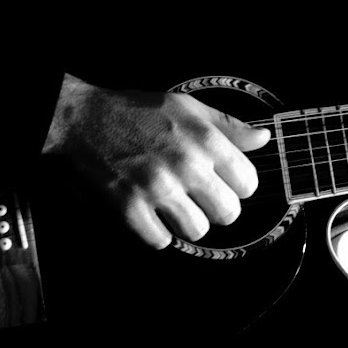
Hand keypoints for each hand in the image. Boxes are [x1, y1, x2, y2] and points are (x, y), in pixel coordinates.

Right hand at [43, 73, 270, 247]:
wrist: (86, 119)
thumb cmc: (139, 111)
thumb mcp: (190, 106)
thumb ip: (229, 126)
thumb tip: (262, 138)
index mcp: (206, 140)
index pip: (248, 183)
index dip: (240, 185)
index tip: (228, 183)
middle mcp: (187, 166)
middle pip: (228, 213)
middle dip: (218, 208)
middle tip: (203, 198)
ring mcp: (158, 189)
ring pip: (197, 231)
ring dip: (188, 222)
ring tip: (177, 205)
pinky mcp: (130, 209)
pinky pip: (161, 241)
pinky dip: (158, 233)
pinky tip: (154, 214)